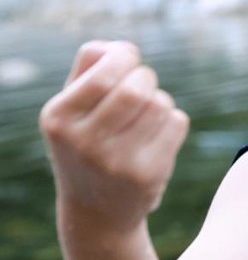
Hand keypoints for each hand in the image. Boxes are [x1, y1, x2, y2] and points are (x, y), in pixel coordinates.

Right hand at [39, 40, 189, 233]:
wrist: (97, 211)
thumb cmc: (87, 143)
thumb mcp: (73, 108)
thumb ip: (89, 67)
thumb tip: (122, 48)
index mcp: (59, 119)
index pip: (103, 73)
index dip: (125, 56)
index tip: (129, 59)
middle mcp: (84, 143)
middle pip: (135, 89)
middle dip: (146, 77)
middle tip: (142, 85)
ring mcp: (117, 163)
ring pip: (159, 103)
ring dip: (159, 99)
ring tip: (146, 114)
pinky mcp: (147, 175)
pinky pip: (177, 122)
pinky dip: (172, 119)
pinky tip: (156, 134)